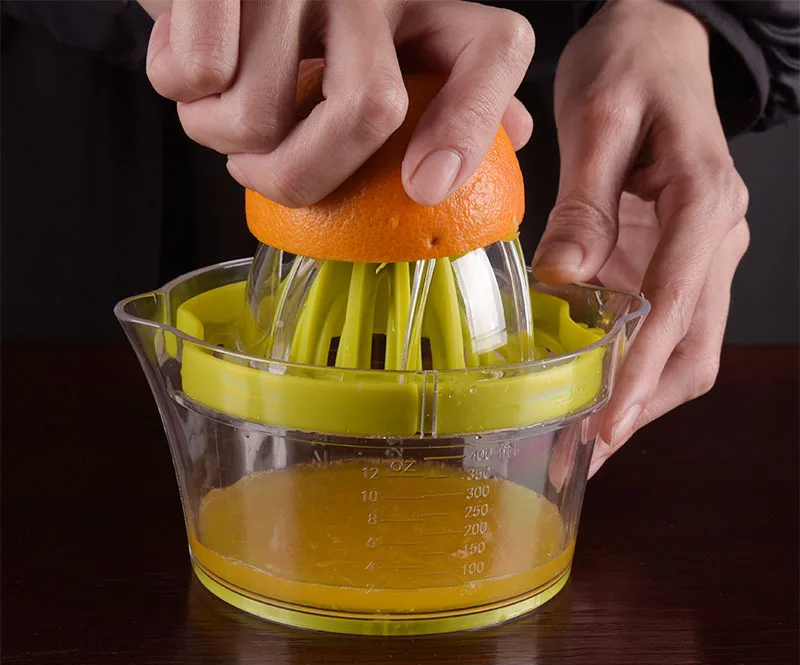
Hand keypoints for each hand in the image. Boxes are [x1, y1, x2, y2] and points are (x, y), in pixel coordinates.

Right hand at [140, 0, 534, 206]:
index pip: (492, 50)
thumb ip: (449, 94)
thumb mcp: (384, 54)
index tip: (425, 188)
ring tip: (215, 109)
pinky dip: (178, 89)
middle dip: (298, 177)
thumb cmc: (298, 29)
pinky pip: (203, 72)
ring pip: (261, 110)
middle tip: (257, 175)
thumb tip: (512, 138)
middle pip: (367, 111)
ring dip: (219, 134)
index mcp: (431, 8)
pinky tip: (184, 69)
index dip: (468, 125)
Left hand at [531, 0, 748, 476]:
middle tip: (588, 452)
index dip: (643, 370)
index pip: (678, 302)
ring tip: (583, 441)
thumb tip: (563, 278)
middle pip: (695, 345)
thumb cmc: (633, 62)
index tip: (608, 422)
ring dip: (639, 397)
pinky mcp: (673, 259)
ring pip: (685, 346)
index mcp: (705, 200)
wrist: (656, 40)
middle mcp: (714, 237)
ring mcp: (698, 254)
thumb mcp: (600, 118)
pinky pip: (661, 327)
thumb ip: (585, 201)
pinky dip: (629, 366)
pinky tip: (589, 392)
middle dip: (644, 404)